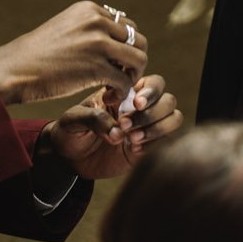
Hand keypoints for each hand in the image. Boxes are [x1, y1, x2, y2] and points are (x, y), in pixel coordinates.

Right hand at [0, 2, 147, 105]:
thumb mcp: (65, 28)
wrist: (12, 70)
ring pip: (139, 59)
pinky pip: (126, 81)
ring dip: (133, 76)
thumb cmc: (35, 55)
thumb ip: (89, 28)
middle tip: (120, 76)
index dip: (123, 47)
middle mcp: (97, 21)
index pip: (126, 26)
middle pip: (138, 40)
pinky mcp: (96, 67)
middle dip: (133, 61)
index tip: (113, 64)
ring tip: (116, 87)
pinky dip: (122, 92)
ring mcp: (98, 43)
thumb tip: (113, 38)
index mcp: (90, 10)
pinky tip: (108, 97)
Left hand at [41, 74, 184, 180]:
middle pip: (168, 100)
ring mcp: (148, 127)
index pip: (154, 83)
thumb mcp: (73, 119)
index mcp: (127, 92)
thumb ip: (94, 118)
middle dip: (151, 113)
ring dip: (156, 128)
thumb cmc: (71, 130)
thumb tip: (117, 132)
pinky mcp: (148, 148)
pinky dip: (153, 145)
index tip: (135, 104)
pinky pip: (166, 142)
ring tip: (131, 139)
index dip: (151, 92)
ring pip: (174, 118)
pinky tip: (132, 150)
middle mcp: (142, 108)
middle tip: (126, 125)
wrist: (69, 158)